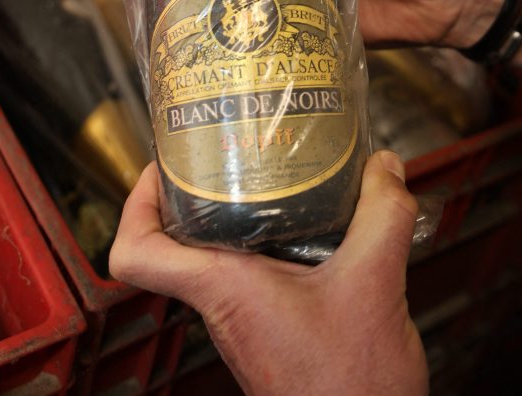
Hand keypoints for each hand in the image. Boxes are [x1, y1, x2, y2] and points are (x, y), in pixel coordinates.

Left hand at [109, 154, 427, 395]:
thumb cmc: (348, 389)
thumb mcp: (374, 284)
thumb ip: (382, 217)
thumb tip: (385, 166)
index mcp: (225, 289)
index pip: (138, 254)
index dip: (135, 203)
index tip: (162, 167)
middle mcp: (226, 302)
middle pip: (178, 240)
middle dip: (194, 189)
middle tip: (220, 150)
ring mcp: (248, 315)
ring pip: (220, 253)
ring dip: (235, 210)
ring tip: (265, 170)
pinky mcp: (274, 322)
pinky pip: (256, 267)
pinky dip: (272, 234)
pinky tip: (311, 217)